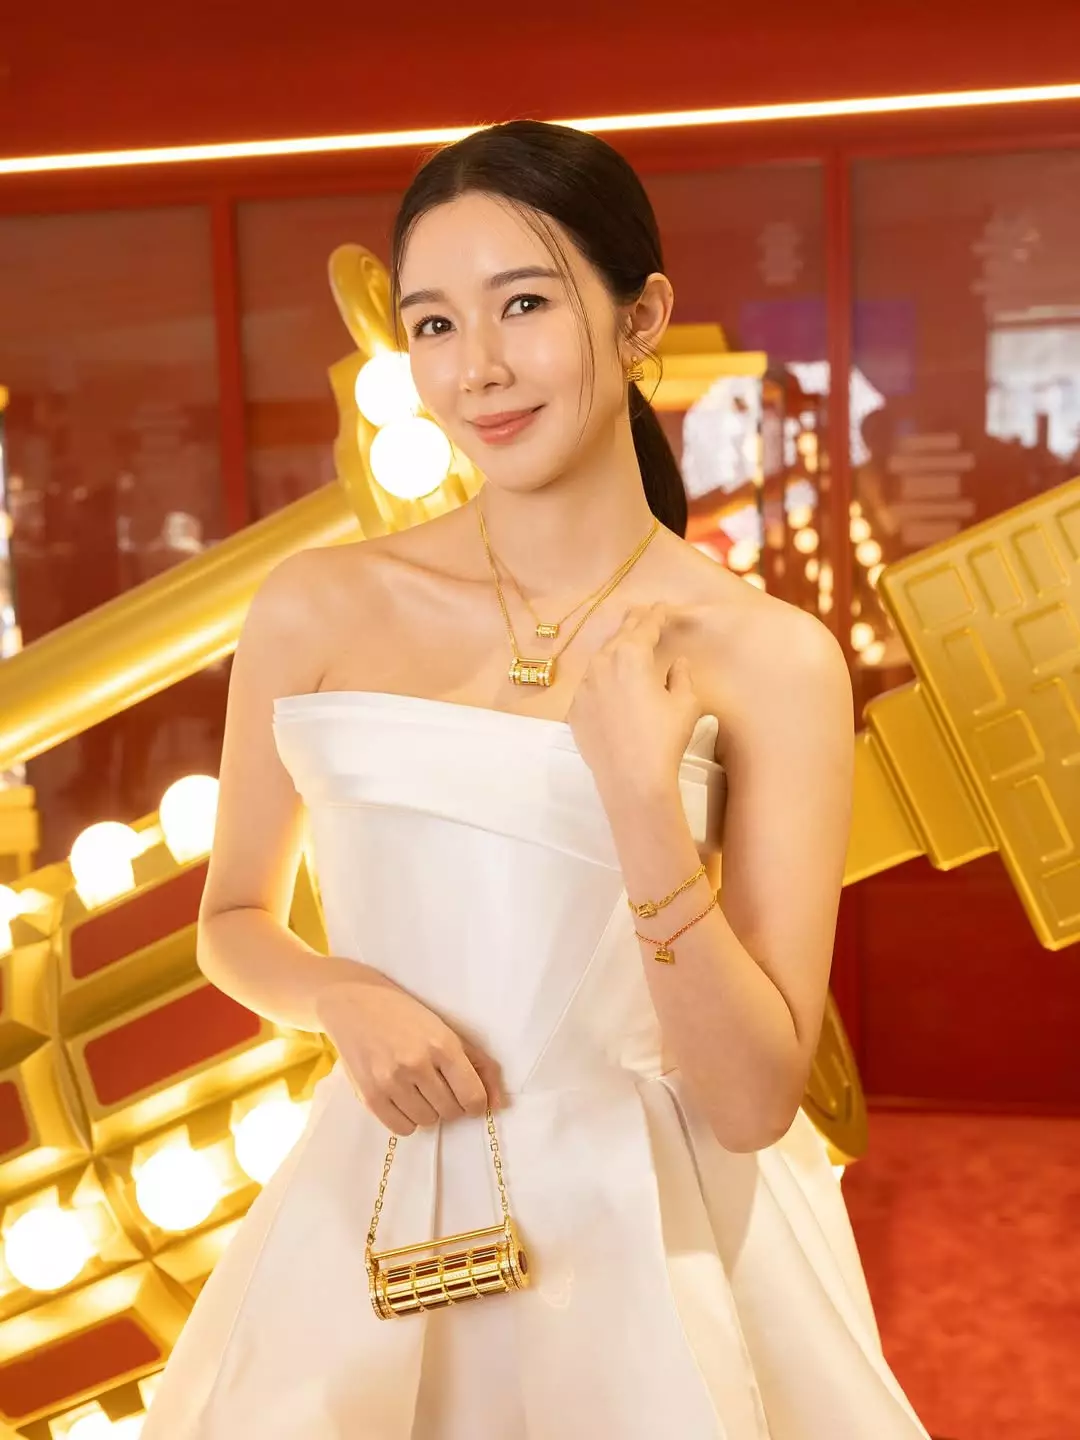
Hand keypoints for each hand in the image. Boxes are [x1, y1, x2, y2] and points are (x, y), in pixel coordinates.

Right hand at [313, 976, 504, 1135]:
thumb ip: (479, 1064)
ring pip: (428, 1122)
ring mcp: (390, 1082)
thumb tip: (500, 1104)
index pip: (473, 1098)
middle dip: (451, 1103)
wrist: (353, 1003)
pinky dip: (407, 1119)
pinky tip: (403, 1097)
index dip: (476, 1103)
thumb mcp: (448, 1029)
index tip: (469, 1096)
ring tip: (418, 1087)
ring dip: (429, 1110)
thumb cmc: (406, 1014)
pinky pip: (402, 1129)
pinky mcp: (369, 1096)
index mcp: (442, 1045)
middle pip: (451, 1112)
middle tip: (438, 1083)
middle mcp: (416, 1064)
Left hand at [567, 601, 702, 800]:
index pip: (646, 626)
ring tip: (626, 646)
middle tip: (642, 614)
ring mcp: (584, 687)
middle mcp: (602, 663)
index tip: (662, 607)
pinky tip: (610, 683)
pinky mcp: (575, 710)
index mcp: (631, 655)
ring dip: (615, 649)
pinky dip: (602, 678)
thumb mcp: (685, 704)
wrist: (631, 779)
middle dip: (633, 624)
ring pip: (601, 659)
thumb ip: (681, 676)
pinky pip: (590, 685)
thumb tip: (676, 664)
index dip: (656, 615)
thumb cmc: (664, 739)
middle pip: (619, 636)